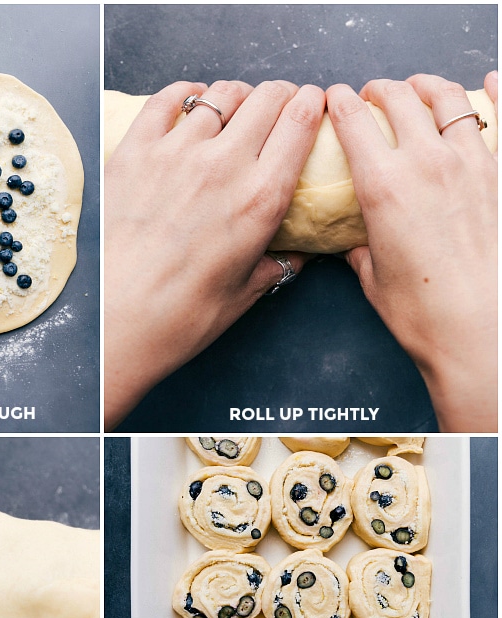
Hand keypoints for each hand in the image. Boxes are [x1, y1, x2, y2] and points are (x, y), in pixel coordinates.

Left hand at [104, 79, 325, 427]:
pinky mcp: (136, 151)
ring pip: (220, 95)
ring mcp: (177, 152)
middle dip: (281, 95)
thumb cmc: (180, 319)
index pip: (301, 121)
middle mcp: (224, 165)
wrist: (115, 324)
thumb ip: (274, 267)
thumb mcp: (242, 296)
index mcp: (261, 198)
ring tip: (235, 109)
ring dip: (236, 97)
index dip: (313, 103)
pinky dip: (186, 94)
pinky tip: (191, 101)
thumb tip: (293, 257)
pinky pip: (167, 100)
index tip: (314, 104)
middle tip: (279, 105)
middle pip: (266, 97)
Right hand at [327, 73, 497, 430]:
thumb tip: (355, 246)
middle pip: (400, 98)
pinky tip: (491, 82)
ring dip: (428, 86)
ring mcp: (469, 163)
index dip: (341, 102)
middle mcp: (426, 163)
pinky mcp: (499, 174)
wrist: (479, 331)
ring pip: (447, 99)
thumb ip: (362, 252)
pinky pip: (500, 118)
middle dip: (382, 89)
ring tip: (421, 89)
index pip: (355, 121)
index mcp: (384, 186)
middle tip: (375, 95)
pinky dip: (495, 93)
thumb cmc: (425, 315)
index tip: (336, 99)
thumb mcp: (375, 282)